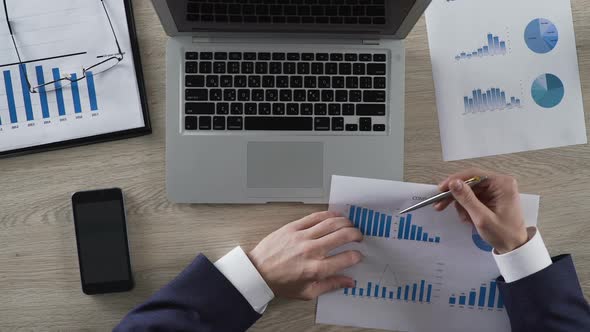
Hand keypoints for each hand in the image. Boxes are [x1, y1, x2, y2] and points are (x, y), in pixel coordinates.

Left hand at [248, 211, 362, 299]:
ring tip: (350, 225)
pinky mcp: (293, 227)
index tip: (358, 255)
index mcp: (316, 269)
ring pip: (332, 223)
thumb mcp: (307, 292)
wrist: (258, 272)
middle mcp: (311, 251)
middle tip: (359, 236)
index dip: (357, 255)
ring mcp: (302, 237)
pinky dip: (328, 214)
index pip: (346, 258)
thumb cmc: (281, 283)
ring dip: (346, 222)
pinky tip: (335, 216)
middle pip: (343, 236)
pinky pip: (315, 217)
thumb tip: (349, 282)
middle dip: (356, 235)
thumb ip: (331, 285)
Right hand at [434, 169, 528, 253]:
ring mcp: (495, 190)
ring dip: (461, 204)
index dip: (455, 180)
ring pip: (469, 191)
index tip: (440, 189)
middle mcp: (500, 183)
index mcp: (502, 184)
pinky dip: (467, 207)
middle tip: (440, 205)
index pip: (474, 174)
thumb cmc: (503, 234)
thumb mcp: (482, 218)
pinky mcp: (491, 198)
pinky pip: (473, 198)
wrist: (514, 247)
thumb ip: (467, 199)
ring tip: (463, 218)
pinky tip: (468, 218)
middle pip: (469, 182)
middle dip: (456, 195)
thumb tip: (453, 183)